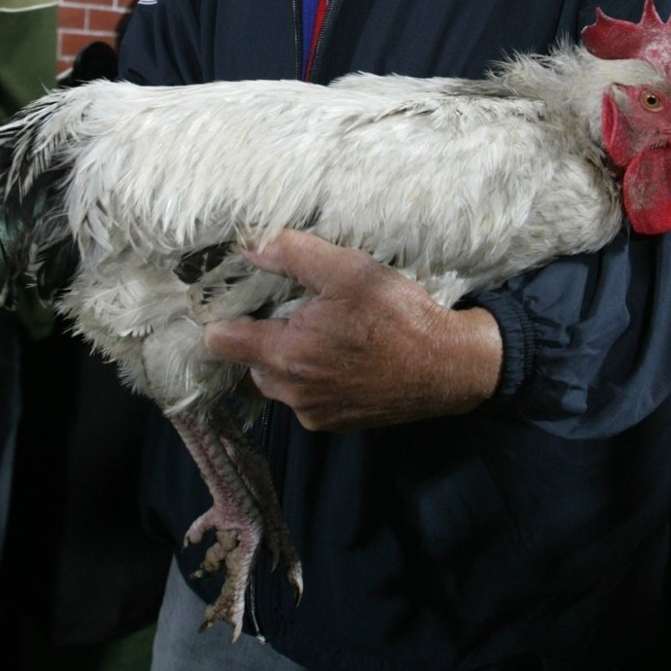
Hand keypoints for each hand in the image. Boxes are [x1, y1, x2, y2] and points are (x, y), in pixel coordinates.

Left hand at [203, 230, 502, 431]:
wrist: (449, 368)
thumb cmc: (399, 316)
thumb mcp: (349, 271)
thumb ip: (293, 254)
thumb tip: (250, 245)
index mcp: (288, 355)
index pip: (220, 340)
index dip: (225, 314)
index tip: (242, 297)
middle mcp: (293, 393)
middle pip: (249, 360)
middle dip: (265, 335)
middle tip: (297, 308)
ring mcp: (314, 414)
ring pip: (279, 380)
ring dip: (291, 357)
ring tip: (325, 330)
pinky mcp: (335, 424)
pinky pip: (307, 398)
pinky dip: (316, 377)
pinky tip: (345, 355)